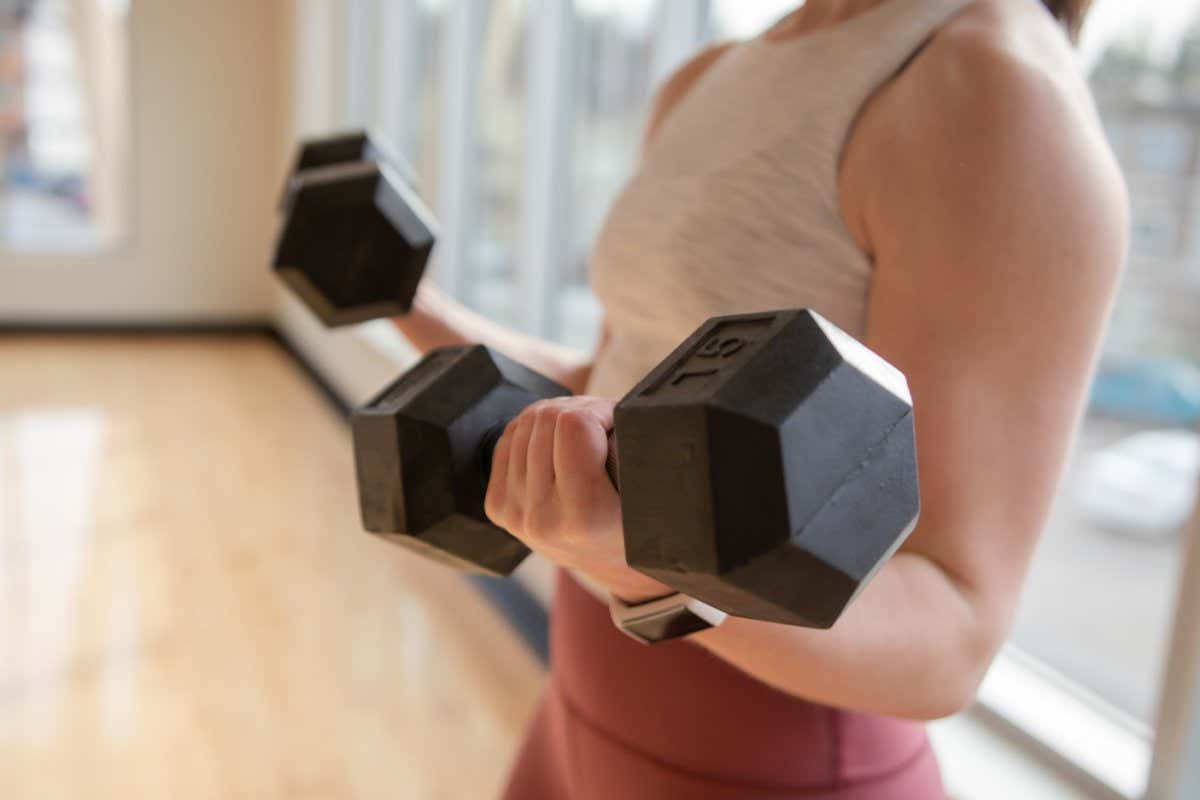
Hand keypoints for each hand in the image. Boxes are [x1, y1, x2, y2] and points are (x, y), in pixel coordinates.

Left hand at [484, 396, 670, 601]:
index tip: (614, 419)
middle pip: (546, 418)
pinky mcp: (497, 507)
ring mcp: (514, 514)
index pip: (574, 426)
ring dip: (555, 417)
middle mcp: (542, 518)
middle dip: (578, 410)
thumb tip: (611, 409)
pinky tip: (556, 442)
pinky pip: (508, 439)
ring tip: (581, 434)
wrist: (608, 563)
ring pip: (524, 423)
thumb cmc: (636, 521)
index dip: (598, 410)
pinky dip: (533, 431)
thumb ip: (634, 450)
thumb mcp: (648, 491)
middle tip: (600, 423)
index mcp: (584, 516)